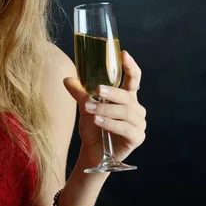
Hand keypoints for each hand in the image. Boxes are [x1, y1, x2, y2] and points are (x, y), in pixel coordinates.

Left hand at [64, 50, 146, 165]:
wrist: (92, 152)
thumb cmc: (93, 128)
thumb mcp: (85, 107)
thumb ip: (79, 93)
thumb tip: (67, 79)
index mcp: (127, 98)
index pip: (133, 79)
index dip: (130, 66)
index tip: (123, 54)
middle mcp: (136, 109)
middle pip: (127, 96)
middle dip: (112, 92)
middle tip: (97, 90)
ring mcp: (139, 124)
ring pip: (125, 112)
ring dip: (106, 109)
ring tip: (89, 110)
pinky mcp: (137, 138)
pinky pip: (126, 128)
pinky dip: (110, 123)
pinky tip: (97, 121)